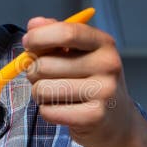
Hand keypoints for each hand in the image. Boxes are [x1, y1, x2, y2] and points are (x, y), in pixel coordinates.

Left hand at [22, 16, 139, 146]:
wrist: (119, 122)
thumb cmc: (93, 83)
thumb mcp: (81, 53)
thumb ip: (56, 35)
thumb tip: (34, 24)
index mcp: (104, 44)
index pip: (67, 33)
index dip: (39, 37)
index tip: (28, 42)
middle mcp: (107, 65)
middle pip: (45, 64)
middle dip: (33, 71)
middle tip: (42, 77)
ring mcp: (103, 92)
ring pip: (42, 89)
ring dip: (39, 94)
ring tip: (54, 94)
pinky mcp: (94, 117)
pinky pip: (48, 111)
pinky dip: (47, 111)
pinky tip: (62, 109)